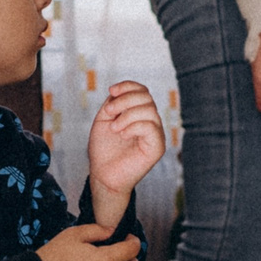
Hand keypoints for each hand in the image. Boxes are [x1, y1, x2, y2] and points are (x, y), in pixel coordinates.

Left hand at [86, 81, 164, 227]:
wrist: (103, 173)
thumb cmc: (103, 148)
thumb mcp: (105, 118)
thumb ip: (114, 102)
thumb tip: (120, 91)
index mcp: (139, 113)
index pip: (142, 91)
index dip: (128, 86)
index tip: (111, 91)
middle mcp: (150, 121)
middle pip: (146, 97)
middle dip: (124, 101)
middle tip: (108, 113)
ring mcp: (156, 134)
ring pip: (149, 110)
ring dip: (126, 115)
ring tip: (114, 128)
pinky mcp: (157, 147)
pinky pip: (151, 127)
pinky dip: (133, 127)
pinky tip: (122, 135)